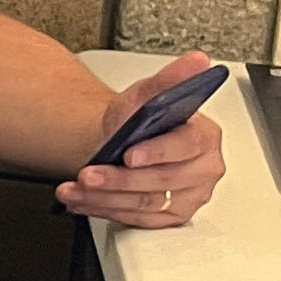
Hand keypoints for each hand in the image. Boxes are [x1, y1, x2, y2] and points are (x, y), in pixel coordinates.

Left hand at [60, 48, 226, 230]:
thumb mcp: (148, 94)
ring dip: (104, 198)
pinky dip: (105, 210)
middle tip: (88, 174)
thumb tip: (197, 60)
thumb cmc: (137, 122)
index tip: (129, 155)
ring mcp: (188, 196)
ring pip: (146, 203)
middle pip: (162, 180)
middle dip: (119, 179)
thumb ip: (171, 79)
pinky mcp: (170, 216)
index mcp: (204, 138)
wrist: (120, 143)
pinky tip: (82, 201)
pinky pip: (138, 220)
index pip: (186, 147)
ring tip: (75, 188)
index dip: (156, 152)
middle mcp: (203, 170)